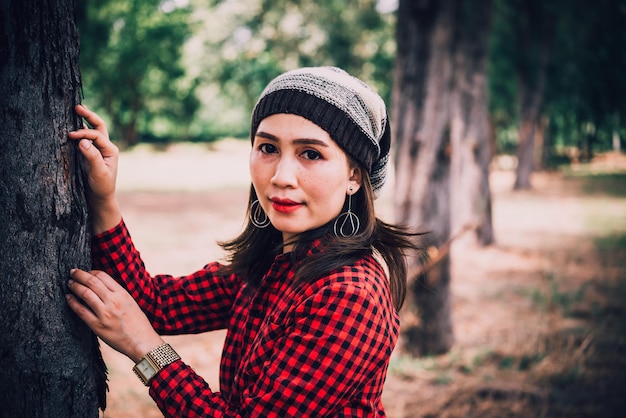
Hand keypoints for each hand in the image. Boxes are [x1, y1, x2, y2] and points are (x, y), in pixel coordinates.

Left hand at [66, 268, 163, 362]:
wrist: (141, 341)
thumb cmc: (138, 323)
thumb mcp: (130, 303)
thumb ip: (117, 294)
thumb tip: (102, 287)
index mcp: (122, 294)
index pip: (102, 276)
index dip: (91, 272)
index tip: (85, 272)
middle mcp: (113, 301)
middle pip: (92, 282)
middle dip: (80, 274)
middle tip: (73, 272)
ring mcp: (105, 313)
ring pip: (85, 293)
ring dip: (75, 286)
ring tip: (70, 283)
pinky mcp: (97, 326)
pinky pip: (81, 311)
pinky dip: (72, 302)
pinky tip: (68, 298)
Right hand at [68, 105, 121, 232]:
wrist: (101, 198)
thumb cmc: (102, 186)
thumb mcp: (98, 173)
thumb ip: (92, 157)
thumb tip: (82, 141)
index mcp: (111, 150)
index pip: (96, 135)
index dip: (84, 133)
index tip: (70, 135)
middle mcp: (107, 147)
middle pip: (99, 126)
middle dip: (89, 116)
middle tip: (77, 106)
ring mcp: (100, 149)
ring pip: (95, 130)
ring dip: (86, 120)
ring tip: (76, 109)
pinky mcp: (92, 153)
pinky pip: (88, 138)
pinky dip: (82, 129)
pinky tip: (73, 124)